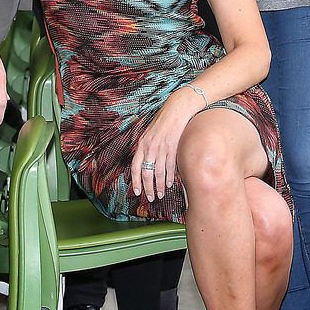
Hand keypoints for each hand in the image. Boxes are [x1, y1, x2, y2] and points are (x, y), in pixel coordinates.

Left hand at [130, 88, 202, 202]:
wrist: (175, 111)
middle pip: (147, 173)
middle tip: (151, 198)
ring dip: (160, 185)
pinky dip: (170, 177)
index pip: (135, 167)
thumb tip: (143, 163)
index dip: (135, 181)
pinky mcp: (172, 148)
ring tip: (160, 194)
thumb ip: (145, 148)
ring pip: (159, 172)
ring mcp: (161, 148)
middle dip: (148, 187)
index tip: (137, 191)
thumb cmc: (162, 123)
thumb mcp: (148, 134)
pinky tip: (170, 184)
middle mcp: (150, 147)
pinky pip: (170, 167)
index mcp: (141, 144)